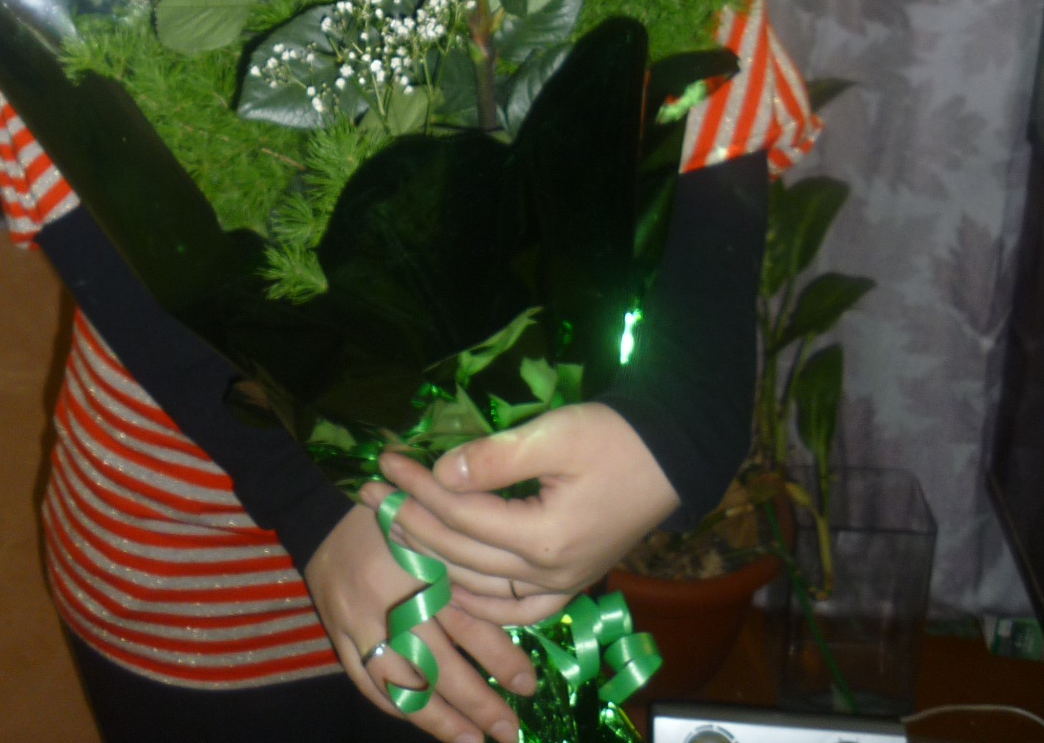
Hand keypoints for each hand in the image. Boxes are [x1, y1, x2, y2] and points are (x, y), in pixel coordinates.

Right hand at [304, 502, 536, 741]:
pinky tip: (421, 720)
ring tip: (471, 740)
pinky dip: (395, 705)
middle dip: (477, 703)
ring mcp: (360, 623)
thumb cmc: (394, 518)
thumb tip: (514, 614)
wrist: (324, 512)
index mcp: (424, 568)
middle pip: (438, 664)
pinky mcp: (337, 635)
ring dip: (439, 719)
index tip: (528, 685)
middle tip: (508, 731)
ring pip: (402, 683)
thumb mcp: (435, 531)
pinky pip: (366, 682)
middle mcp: (393, 600)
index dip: (500, 658)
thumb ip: (466, 570)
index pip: (467, 623)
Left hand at [361, 404, 679, 626]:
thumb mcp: (554, 435)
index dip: (417, 488)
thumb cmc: (615, 436)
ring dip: (432, 557)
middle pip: (461, 552)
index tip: (384, 462)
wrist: (672, 454)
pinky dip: (477, 600)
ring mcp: (562, 585)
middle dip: (410, 521)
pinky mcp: (571, 583)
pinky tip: (450, 586)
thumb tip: (441, 474)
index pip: (460, 515)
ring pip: (479, 586)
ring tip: (395, 528)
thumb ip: (495, 459)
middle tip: (371, 494)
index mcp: (544, 538)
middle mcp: (549, 574)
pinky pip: (514, 609)